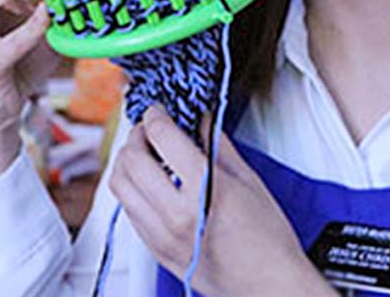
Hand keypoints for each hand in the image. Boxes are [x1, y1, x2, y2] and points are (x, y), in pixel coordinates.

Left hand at [110, 105, 331, 296]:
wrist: (270, 286)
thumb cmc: (269, 242)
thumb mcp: (250, 181)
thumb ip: (218, 146)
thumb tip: (200, 121)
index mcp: (203, 190)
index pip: (161, 137)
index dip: (155, 115)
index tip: (158, 110)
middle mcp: (176, 214)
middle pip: (131, 160)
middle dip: (136, 136)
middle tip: (149, 128)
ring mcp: (162, 236)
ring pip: (120, 186)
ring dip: (127, 162)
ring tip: (144, 153)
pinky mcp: (156, 251)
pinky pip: (128, 212)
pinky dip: (132, 190)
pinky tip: (149, 184)